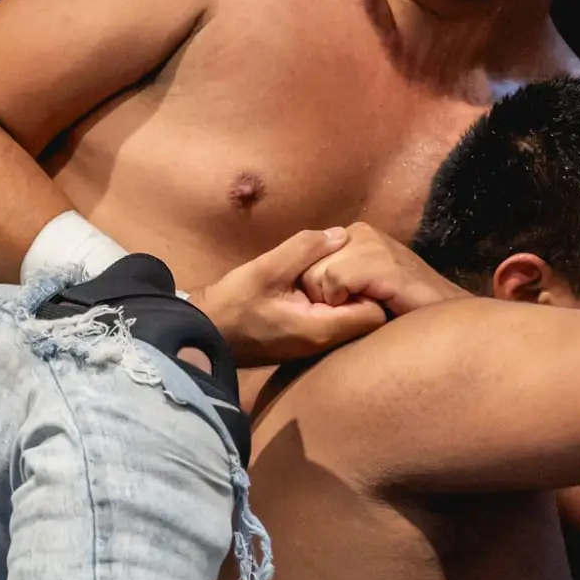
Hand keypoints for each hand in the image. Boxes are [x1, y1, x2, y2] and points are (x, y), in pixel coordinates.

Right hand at [189, 228, 394, 363]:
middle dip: (365, 290)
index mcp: (321, 329)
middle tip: (351, 263)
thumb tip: (341, 234)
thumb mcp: (265, 269)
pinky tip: (320, 284)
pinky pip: (336, 320)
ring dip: (349, 295)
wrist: (205, 333)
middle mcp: (325, 343)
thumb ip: (304, 249)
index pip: (375, 314)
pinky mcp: (307, 340)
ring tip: (337, 270)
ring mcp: (316, 345)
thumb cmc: (232, 304)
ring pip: (353, 320)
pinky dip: (336, 302)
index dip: (374, 287)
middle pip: (370, 318)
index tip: (359, 265)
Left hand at [299, 222, 468, 318]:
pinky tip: (374, 307)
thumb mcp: (359, 289)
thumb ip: (333, 276)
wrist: (445, 323)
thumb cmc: (400, 313)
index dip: (318, 291)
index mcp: (354, 236)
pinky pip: (334, 280)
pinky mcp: (380, 259)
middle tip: (362, 306)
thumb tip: (300, 279)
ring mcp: (372, 242)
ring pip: (318, 275)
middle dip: (324, 297)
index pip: (304, 260)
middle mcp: (361, 232)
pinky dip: (346, 302)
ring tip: (370, 306)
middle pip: (306, 268)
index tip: (352, 303)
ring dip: (337, 302)